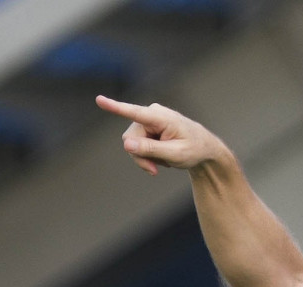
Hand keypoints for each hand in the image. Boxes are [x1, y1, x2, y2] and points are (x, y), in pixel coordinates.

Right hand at [95, 95, 228, 175]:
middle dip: (140, 156)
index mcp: (161, 117)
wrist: (204, 149)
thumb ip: (151, 150)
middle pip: (130, 138)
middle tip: (154, 171)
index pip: (135, 112)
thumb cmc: (194, 150)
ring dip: (145, 157)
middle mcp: (152, 113)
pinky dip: (148, 154)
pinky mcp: (147, 126)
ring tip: (163, 163)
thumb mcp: (175, 154)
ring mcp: (148, 119)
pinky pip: (137, 144)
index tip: (98, 100)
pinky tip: (162, 156)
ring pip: (132, 143)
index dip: (115, 107)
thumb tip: (126, 144)